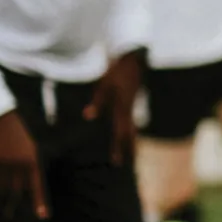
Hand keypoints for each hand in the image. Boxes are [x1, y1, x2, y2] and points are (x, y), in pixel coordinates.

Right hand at [0, 112, 45, 221]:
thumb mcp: (29, 149)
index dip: (40, 202)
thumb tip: (25, 187)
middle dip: (14, 206)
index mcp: (32, 160)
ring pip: (0, 188)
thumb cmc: (17, 135)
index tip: (43, 216)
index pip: (37, 186)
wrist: (0, 118)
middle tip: (10, 217)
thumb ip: (27, 168)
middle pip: (17, 191)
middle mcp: (19, 163)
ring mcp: (4, 162)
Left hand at [87, 51, 144, 167]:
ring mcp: (132, 105)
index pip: (120, 133)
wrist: (134, 58)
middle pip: (129, 133)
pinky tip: (129, 131)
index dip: (118, 148)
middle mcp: (129, 109)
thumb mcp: (104, 85)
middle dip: (127, 148)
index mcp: (123, 108)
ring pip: (131, 127)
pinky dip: (129, 129)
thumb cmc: (117, 70)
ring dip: (130, 140)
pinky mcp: (131, 101)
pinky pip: (130, 119)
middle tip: (127, 163)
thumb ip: (97, 101)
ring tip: (131, 152)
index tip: (117, 163)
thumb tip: (88, 116)